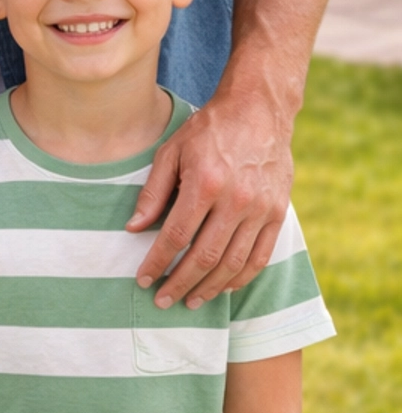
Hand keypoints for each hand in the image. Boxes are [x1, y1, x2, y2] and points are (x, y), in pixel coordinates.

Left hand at [129, 79, 292, 308]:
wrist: (258, 111)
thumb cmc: (208, 130)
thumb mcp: (171, 151)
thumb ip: (153, 192)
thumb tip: (134, 228)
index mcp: (205, 183)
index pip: (176, 236)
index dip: (157, 262)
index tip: (143, 280)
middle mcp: (236, 200)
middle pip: (205, 256)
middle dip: (180, 283)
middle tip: (163, 300)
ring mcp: (261, 209)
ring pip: (233, 263)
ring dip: (209, 288)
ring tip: (190, 300)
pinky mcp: (278, 214)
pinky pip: (260, 257)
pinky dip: (240, 278)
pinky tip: (222, 287)